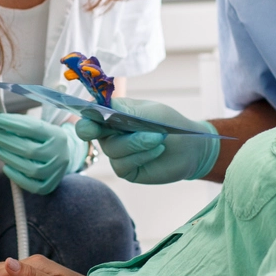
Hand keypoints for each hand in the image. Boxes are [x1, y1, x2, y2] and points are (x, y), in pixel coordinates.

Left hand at [0, 112, 85, 194]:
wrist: (63, 157)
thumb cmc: (43, 140)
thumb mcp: (39, 128)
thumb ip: (21, 125)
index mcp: (57, 135)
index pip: (32, 128)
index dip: (10, 123)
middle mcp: (60, 154)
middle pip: (28, 149)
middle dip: (4, 140)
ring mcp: (56, 172)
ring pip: (30, 169)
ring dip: (7, 157)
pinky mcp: (49, 186)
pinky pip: (32, 186)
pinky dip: (16, 177)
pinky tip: (5, 167)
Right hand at [74, 97, 218, 183]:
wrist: (191, 146)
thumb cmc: (169, 123)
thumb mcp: (147, 111)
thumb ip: (123, 109)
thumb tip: (101, 105)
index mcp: (112, 116)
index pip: (89, 114)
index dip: (84, 115)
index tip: (88, 116)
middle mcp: (109, 134)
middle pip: (92, 132)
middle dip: (100, 130)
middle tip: (105, 127)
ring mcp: (116, 153)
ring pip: (111, 149)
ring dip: (136, 142)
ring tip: (158, 137)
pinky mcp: (126, 170)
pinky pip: (122, 164)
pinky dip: (141, 155)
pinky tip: (157, 150)